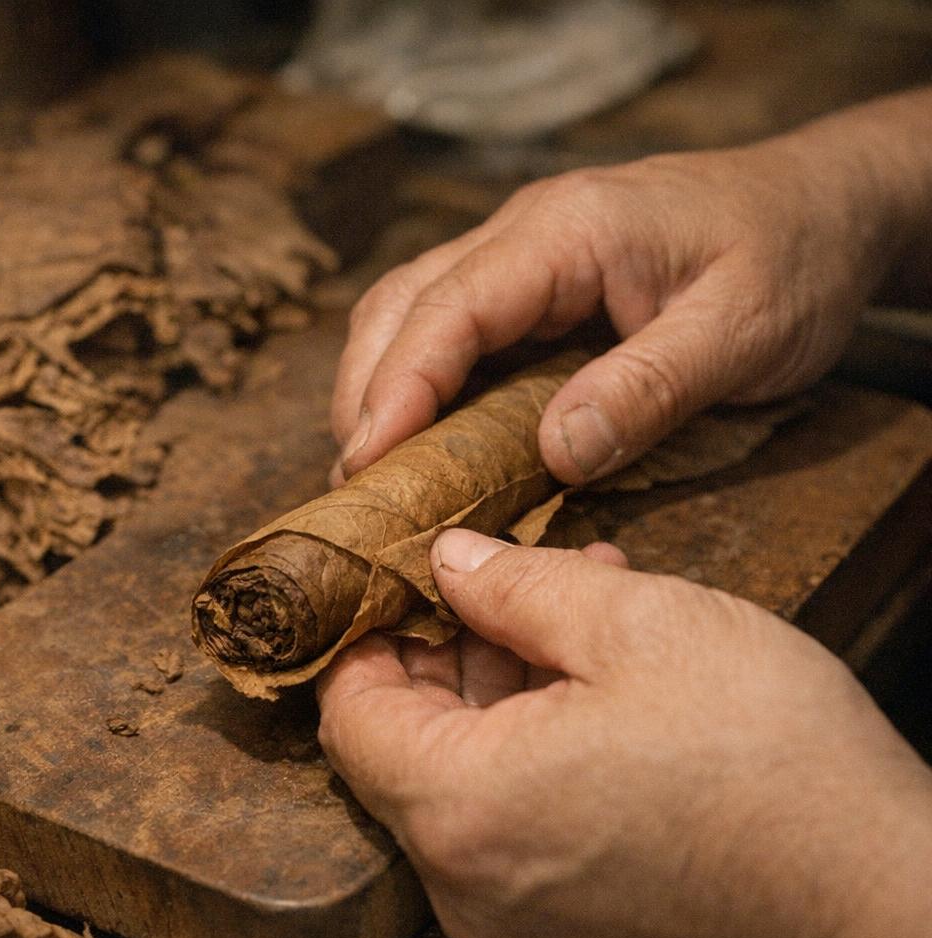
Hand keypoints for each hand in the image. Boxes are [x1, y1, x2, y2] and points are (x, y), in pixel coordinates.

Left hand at [317, 529, 931, 937]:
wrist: (883, 900)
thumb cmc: (767, 758)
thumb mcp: (637, 624)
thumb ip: (516, 584)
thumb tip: (449, 559)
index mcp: (462, 806)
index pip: (350, 711)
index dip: (371, 632)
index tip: (407, 582)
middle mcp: (468, 883)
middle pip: (405, 745)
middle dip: (451, 650)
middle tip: (511, 585)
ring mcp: (517, 920)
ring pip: (463, 780)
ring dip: (502, 690)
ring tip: (574, 616)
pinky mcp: (567, 933)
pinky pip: (511, 824)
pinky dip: (531, 749)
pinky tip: (597, 688)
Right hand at [330, 92, 930, 487]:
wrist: (820, 208)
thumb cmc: (792, 258)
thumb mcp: (742, 330)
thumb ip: (648, 389)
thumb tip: (556, 453)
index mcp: (568, 232)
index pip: (450, 307)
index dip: (397, 388)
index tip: (367, 464)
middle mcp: (525, 234)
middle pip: (401, 305)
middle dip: (365, 395)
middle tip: (359, 488)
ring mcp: (523, 258)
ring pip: (411, 314)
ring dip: (380, 390)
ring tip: (377, 473)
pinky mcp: (534, 289)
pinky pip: (452, 333)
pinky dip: (422, 387)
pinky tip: (426, 440)